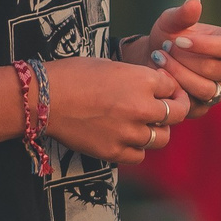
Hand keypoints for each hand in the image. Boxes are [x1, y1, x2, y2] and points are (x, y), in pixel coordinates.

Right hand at [42, 56, 182, 164]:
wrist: (43, 98)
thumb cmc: (73, 75)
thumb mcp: (111, 65)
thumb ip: (138, 78)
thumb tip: (157, 85)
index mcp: (143, 80)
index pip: (173, 87)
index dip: (169, 87)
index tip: (163, 89)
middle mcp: (142, 107)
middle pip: (177, 114)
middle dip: (173, 109)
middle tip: (166, 108)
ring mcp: (129, 132)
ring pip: (162, 138)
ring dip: (157, 131)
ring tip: (145, 125)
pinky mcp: (114, 151)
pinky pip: (139, 155)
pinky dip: (137, 148)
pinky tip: (127, 139)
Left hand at [130, 0, 220, 113]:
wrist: (154, 59)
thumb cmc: (168, 37)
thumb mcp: (171, 22)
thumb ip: (183, 14)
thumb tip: (194, 2)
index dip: (203, 45)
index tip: (178, 40)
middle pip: (215, 70)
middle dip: (185, 60)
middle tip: (163, 49)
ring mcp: (220, 91)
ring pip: (205, 88)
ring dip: (178, 74)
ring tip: (159, 60)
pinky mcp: (204, 107)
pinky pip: (193, 103)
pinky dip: (174, 90)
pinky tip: (159, 76)